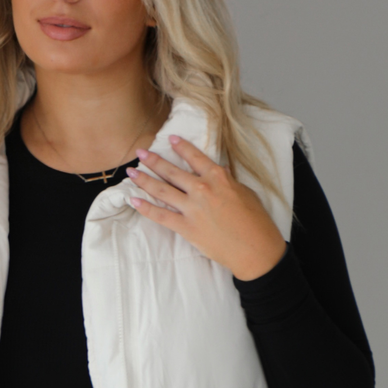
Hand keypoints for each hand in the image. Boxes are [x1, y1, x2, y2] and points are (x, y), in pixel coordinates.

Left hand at [125, 135, 286, 281]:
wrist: (255, 249)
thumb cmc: (255, 221)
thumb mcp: (245, 192)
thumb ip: (228, 180)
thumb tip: (220, 169)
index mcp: (218, 177)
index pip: (195, 157)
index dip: (181, 146)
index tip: (170, 138)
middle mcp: (202, 189)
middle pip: (172, 171)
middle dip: (154, 160)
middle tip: (141, 152)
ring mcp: (192, 209)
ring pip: (162, 190)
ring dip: (144, 179)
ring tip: (132, 171)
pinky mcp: (186, 228)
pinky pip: (161, 216)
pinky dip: (146, 208)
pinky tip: (134, 200)